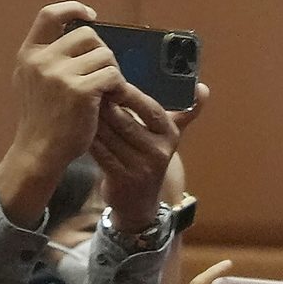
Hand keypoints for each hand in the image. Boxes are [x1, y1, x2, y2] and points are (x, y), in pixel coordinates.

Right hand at [1, 2, 129, 192]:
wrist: (39, 153)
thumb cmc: (43, 121)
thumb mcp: (33, 83)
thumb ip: (48, 59)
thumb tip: (78, 34)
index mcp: (29, 54)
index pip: (49, 15)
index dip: (73, 8)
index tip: (91, 15)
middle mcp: (42, 60)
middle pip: (88, 36)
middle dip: (103, 53)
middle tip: (105, 75)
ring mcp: (59, 74)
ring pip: (105, 55)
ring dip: (113, 72)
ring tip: (108, 92)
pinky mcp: (80, 91)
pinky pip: (113, 75)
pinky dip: (119, 88)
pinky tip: (113, 101)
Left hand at [88, 79, 204, 223]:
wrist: (139, 203)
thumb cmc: (150, 159)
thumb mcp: (169, 137)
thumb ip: (184, 113)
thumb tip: (203, 88)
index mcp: (170, 136)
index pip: (152, 109)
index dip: (131, 95)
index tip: (113, 80)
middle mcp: (159, 152)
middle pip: (126, 121)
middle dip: (105, 104)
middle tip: (87, 88)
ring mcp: (140, 167)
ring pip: (110, 135)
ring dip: (93, 119)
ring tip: (79, 104)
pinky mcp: (122, 178)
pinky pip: (101, 152)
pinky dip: (89, 138)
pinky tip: (79, 128)